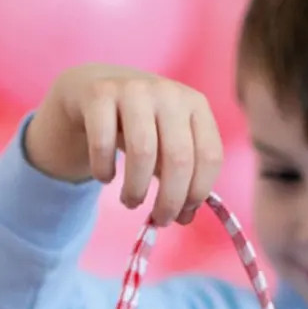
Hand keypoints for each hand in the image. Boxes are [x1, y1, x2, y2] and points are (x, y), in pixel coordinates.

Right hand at [24, 63, 224, 226]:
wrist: (98, 91)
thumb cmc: (143, 127)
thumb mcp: (169, 148)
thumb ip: (183, 182)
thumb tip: (185, 219)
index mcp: (196, 105)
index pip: (210, 156)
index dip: (198, 192)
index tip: (183, 213)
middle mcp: (169, 93)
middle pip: (179, 158)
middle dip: (170, 200)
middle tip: (159, 220)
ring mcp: (134, 89)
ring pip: (142, 151)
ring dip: (136, 190)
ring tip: (131, 201)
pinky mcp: (99, 93)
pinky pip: (103, 143)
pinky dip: (104, 170)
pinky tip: (105, 177)